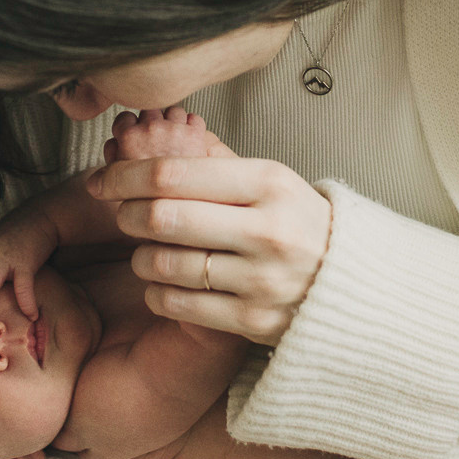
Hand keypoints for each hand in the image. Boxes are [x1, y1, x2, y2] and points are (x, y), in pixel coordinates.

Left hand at [87, 152, 331, 345]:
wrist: (354, 283)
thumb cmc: (302, 224)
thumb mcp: (273, 180)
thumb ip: (216, 162)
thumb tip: (151, 138)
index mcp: (269, 183)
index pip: (173, 174)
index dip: (125, 175)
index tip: (104, 179)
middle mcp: (267, 230)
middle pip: (162, 217)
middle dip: (127, 213)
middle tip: (121, 213)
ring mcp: (261, 279)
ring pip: (164, 264)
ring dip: (141, 256)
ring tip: (147, 250)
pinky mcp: (252, 320)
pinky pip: (176, 304)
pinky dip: (157, 292)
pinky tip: (165, 282)